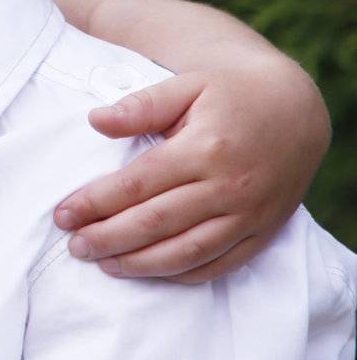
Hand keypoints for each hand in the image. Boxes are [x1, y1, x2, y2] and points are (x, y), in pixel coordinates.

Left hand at [50, 68, 327, 283]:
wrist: (296, 111)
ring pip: (186, 252)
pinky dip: (182, 274)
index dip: (95, 203)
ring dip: (140, 264)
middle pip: (155, 223)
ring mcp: (248, 215)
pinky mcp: (262, 232)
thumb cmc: (230, 94)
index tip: (63, 215)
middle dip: (108, 238)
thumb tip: (95, 121)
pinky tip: (150, 271)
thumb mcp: (186, 85)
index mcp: (204, 149)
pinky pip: (219, 264)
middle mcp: (228, 187)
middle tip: (74, 246)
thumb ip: (140, 105)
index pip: (137, 185)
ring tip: (103, 263)